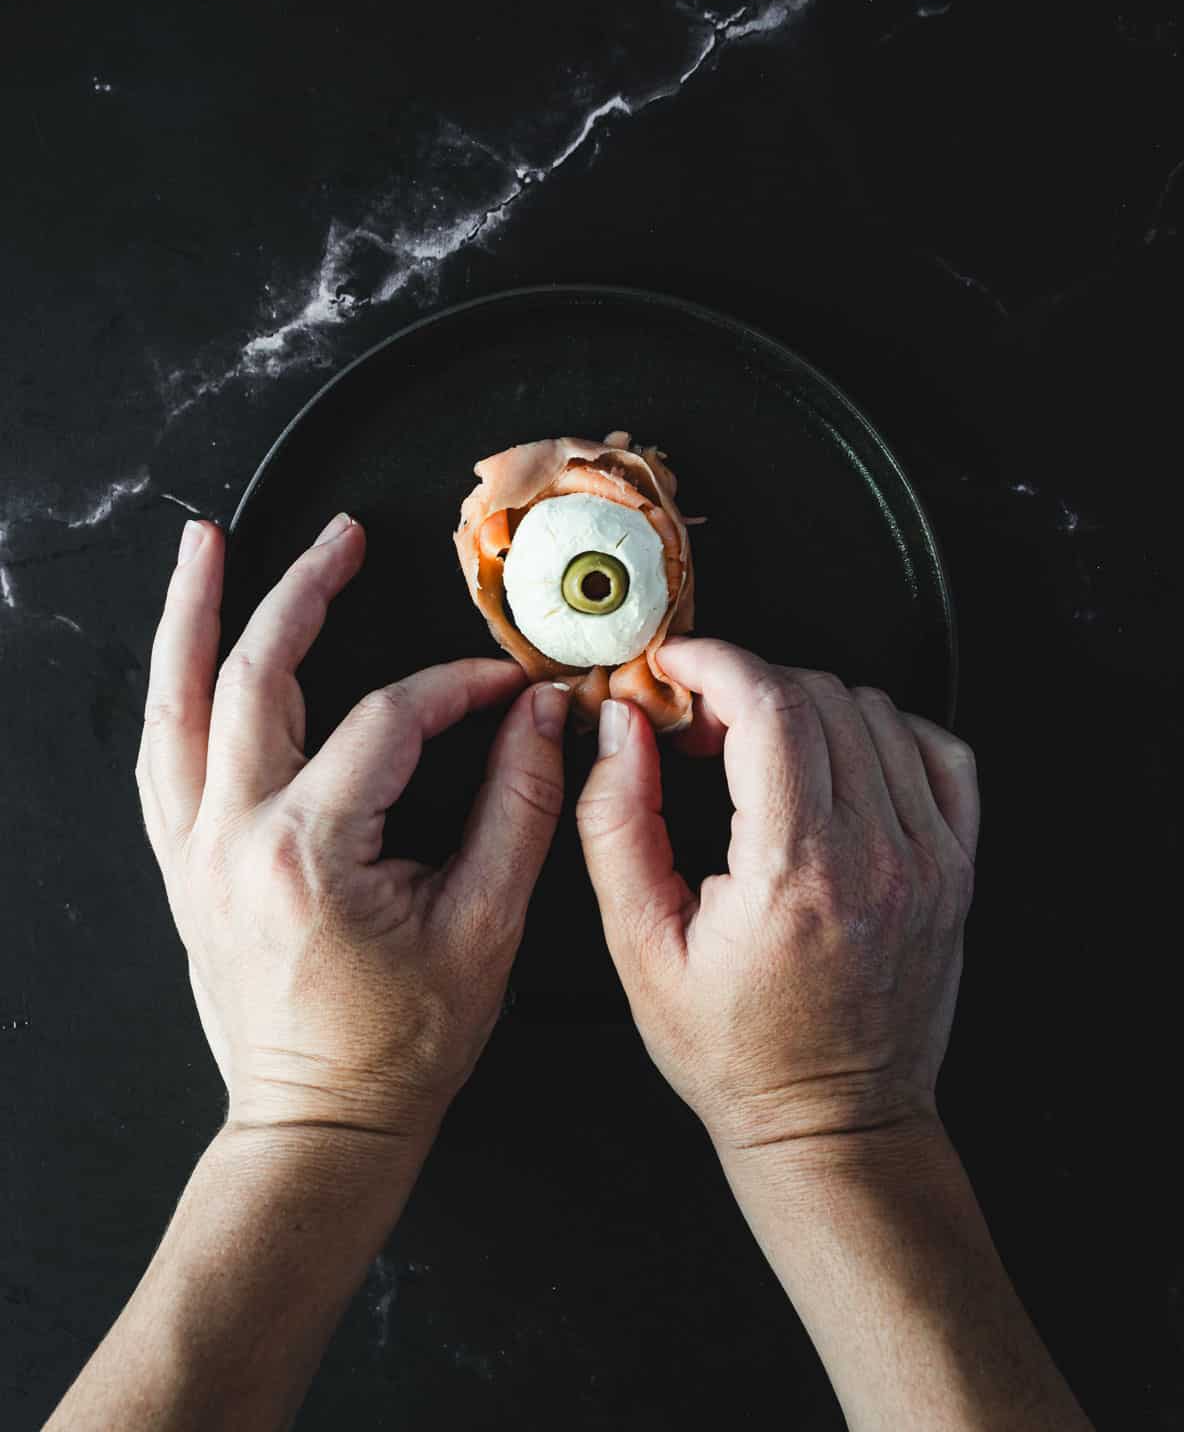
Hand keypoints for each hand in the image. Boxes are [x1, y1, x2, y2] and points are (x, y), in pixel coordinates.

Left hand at [136, 512, 568, 1144]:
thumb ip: (521, 806)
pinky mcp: (184, 869)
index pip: (390, 717)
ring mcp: (194, 852)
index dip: (458, 686)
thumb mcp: (486, 925)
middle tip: (342, 536)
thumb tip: (542, 714)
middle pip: (255, 676)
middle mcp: (234, 836)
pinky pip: (160, 760)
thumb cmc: (403, 1043)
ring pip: (176, 704)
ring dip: (192, 617)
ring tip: (203, 544)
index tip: (509, 685)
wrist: (320, 1128)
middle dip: (302, 591)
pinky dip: (171, 695)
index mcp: (310, 847)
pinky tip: (185, 657)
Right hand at [575, 638, 977, 1153]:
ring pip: (875, 710)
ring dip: (806, 705)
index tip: (675, 666)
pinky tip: (835, 762)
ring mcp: (929, 858)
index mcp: (795, 873)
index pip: (770, 704)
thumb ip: (616, 822)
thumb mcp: (638, 947)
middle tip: (699, 727)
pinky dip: (883, 730)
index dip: (713, 662)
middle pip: (818, 694)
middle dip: (746, 684)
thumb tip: (621, 726)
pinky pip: (939, 749)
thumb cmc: (735, 1053)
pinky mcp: (956, 867)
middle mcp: (876, 854)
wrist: (834, 1126)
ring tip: (758, 752)